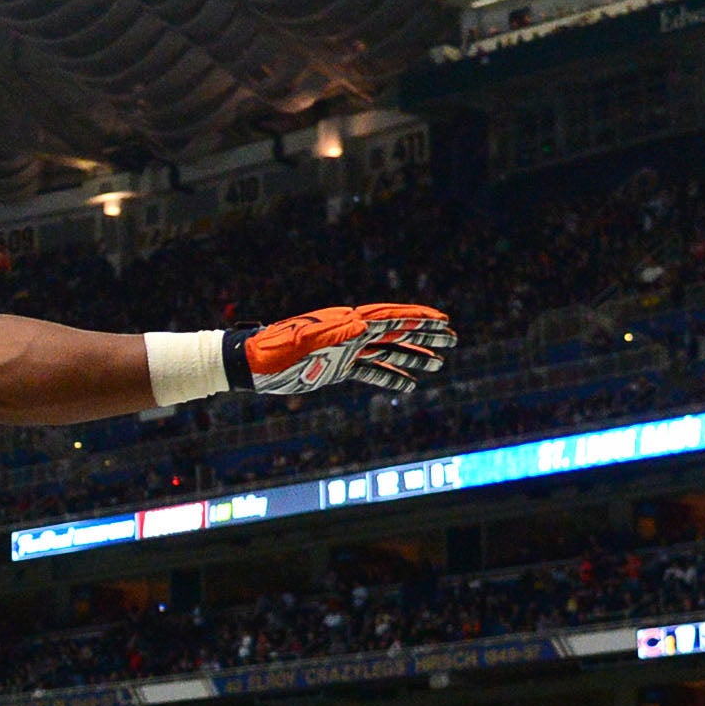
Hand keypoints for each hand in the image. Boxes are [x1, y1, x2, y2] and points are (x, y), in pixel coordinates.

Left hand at [234, 304, 456, 397]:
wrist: (251, 364)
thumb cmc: (273, 353)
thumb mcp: (301, 343)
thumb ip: (332, 334)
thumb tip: (365, 325)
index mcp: (346, 324)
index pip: (389, 319)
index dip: (416, 319)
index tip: (442, 320)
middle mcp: (350, 334)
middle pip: (395, 332)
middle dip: (424, 335)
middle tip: (453, 339)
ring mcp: (345, 351)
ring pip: (387, 353)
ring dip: (413, 357)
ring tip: (439, 365)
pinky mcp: (337, 368)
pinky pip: (370, 372)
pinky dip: (390, 377)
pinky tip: (409, 386)